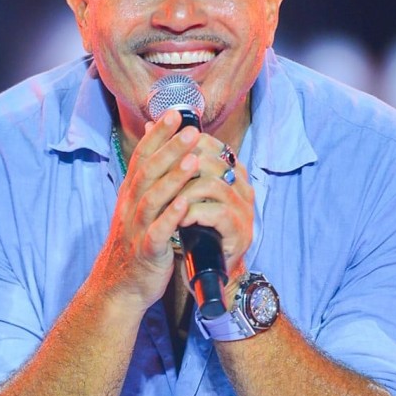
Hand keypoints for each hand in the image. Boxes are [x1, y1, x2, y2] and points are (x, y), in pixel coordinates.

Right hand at [92, 109, 205, 313]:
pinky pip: (158, 231)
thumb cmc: (136, 244)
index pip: (142, 157)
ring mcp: (136, 229)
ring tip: (193, 159)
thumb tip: (156, 140)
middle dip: (170, 149)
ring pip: (153, 198)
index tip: (175, 113)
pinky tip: (184, 204)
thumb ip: (149, 177)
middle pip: (148, 172)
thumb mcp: (140, 208)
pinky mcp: (146, 252)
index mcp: (130, 194)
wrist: (119, 287)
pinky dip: (170, 216)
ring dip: (173, 177)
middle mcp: (130, 207)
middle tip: (190, 129)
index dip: (158, 135)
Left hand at [172, 129, 254, 291]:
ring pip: (213, 186)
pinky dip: (195, 213)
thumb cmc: (190, 227)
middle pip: (212, 162)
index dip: (186, 143)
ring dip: (185, 191)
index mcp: (232, 173)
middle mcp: (243, 188)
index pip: (211, 145)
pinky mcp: (240, 232)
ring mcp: (244, 211)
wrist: (201, 270)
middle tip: (160, 176)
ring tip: (168, 200)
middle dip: (182, 166)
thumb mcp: (180, 189)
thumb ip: (172, 159)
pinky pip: (218, 214)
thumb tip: (151, 125)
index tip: (162, 150)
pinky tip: (181, 218)